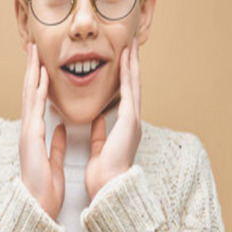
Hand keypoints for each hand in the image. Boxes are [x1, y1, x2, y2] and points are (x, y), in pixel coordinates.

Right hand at [19, 42, 66, 220]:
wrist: (37, 205)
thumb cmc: (45, 188)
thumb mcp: (54, 161)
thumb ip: (57, 144)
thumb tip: (61, 130)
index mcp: (35, 135)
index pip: (36, 102)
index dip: (38, 81)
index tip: (42, 64)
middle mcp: (29, 130)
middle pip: (29, 93)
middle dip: (31, 69)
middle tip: (33, 48)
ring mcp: (27, 132)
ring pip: (29, 95)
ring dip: (31, 72)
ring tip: (34, 53)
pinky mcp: (31, 136)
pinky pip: (35, 108)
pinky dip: (37, 91)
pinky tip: (40, 76)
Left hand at [85, 37, 142, 202]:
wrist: (109, 187)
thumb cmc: (104, 173)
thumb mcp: (100, 147)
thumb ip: (100, 132)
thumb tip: (98, 120)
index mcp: (124, 127)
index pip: (124, 95)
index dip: (123, 76)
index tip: (121, 60)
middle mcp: (132, 120)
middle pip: (133, 85)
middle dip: (132, 64)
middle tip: (132, 44)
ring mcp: (133, 119)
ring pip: (134, 84)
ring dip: (133, 63)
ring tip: (132, 44)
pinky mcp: (130, 120)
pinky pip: (129, 91)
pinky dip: (128, 74)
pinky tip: (127, 59)